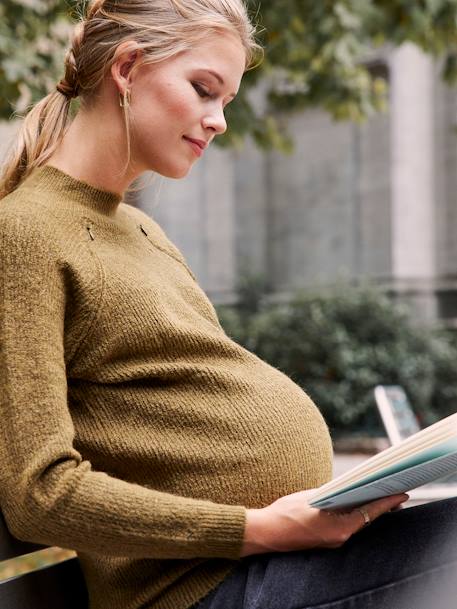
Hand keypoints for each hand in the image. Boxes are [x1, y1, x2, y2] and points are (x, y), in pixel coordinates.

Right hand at [240, 490, 408, 556]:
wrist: (266, 532)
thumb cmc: (285, 513)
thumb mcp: (311, 497)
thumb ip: (333, 494)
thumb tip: (348, 489)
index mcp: (339, 528)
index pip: (370, 513)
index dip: (387, 502)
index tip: (401, 494)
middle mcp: (339, 538)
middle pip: (366, 519)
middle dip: (380, 505)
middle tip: (393, 490)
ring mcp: (333, 542)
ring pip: (357, 523)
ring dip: (366, 510)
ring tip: (378, 495)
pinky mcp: (326, 542)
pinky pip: (346, 527)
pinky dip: (354, 516)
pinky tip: (355, 505)